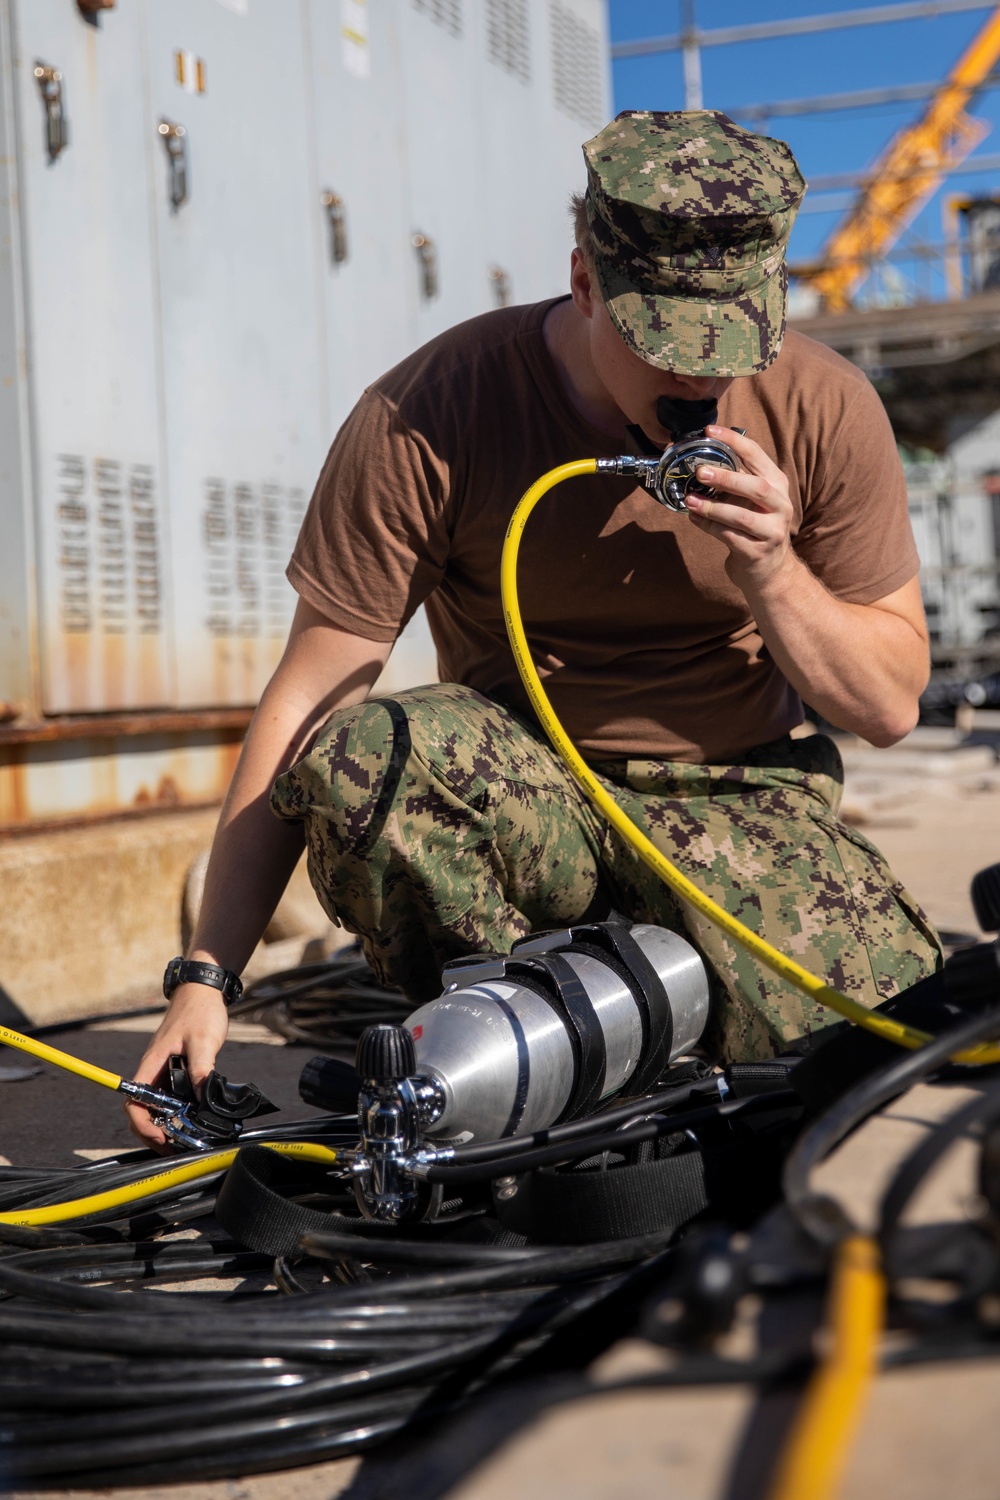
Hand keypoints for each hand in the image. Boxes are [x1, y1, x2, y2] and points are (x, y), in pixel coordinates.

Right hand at [125, 984, 228, 1148]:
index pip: (134, 1101)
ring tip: (184, 1140)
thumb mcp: (203, 1040)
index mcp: (152, 1064)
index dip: (142, 1124)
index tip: (161, 1136)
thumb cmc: (199, 1011)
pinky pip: (170, 1098)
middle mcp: (154, 1071)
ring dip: (166, 1124)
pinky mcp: (176, 1071)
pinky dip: (178, 1112)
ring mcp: (164, 1072)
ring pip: (156, 1106)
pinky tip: (193, 1119)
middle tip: (174, 1147)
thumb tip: (203, 1098)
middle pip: (142, 1110)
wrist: (203, 991)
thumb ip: (202, 1069)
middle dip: (153, 1132)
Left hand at [684, 425, 795, 591]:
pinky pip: (729, 536)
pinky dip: (708, 527)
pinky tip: (693, 519)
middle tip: (700, 472)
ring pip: (741, 516)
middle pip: (756, 487)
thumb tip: (696, 460)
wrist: (770, 571)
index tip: (710, 431)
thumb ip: (733, 480)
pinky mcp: (758, 552)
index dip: (734, 441)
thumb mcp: (751, 500)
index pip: (757, 455)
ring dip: (712, 508)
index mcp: (778, 485)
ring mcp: (772, 531)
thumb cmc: (754, 527)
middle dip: (727, 478)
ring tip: (689, 501)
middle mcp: (781, 505)